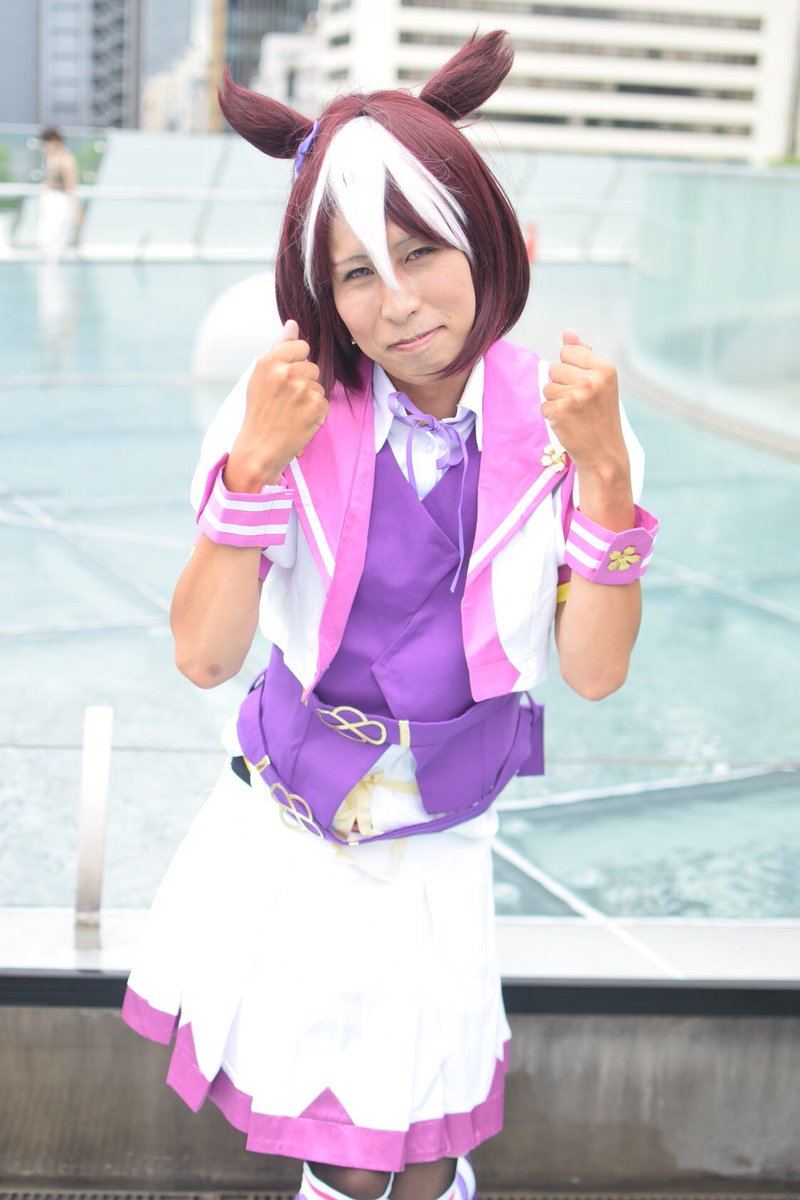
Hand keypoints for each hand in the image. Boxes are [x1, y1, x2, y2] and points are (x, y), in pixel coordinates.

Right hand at [226, 320, 327, 489]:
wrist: (260, 447)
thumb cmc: (260, 410)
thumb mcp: (261, 375)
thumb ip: (279, 347)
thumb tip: (293, 323)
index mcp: (269, 361)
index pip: (301, 346)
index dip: (297, 362)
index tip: (285, 378)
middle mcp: (286, 372)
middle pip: (313, 366)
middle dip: (303, 381)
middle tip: (285, 400)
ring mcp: (302, 389)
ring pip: (319, 385)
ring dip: (309, 398)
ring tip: (291, 411)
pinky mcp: (316, 405)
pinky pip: (324, 402)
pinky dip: (315, 412)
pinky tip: (299, 420)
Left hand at [541, 330, 628, 483]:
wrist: (603, 453)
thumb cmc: (600, 416)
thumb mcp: (599, 382)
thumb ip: (583, 355)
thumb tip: (568, 332)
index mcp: (604, 368)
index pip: (567, 351)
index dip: (571, 368)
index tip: (585, 386)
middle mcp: (592, 379)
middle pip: (555, 368)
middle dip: (562, 385)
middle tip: (580, 403)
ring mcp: (576, 396)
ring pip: (547, 386)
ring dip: (555, 400)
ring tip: (574, 413)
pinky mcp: (560, 411)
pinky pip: (543, 404)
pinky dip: (552, 415)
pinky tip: (568, 423)